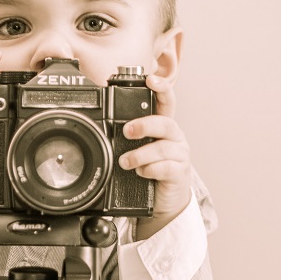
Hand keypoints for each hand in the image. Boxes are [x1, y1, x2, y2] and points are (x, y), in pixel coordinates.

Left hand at [117, 74, 191, 239]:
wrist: (164, 200)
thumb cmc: (150, 170)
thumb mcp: (139, 149)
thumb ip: (128, 136)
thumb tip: (101, 127)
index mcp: (164, 127)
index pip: (166, 101)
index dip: (161, 87)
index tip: (150, 79)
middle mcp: (174, 138)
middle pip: (165, 123)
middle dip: (145, 125)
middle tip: (127, 131)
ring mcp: (180, 155)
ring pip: (163, 148)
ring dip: (140, 154)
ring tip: (126, 162)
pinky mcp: (179, 173)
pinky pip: (166, 168)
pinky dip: (150, 170)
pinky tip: (141, 173)